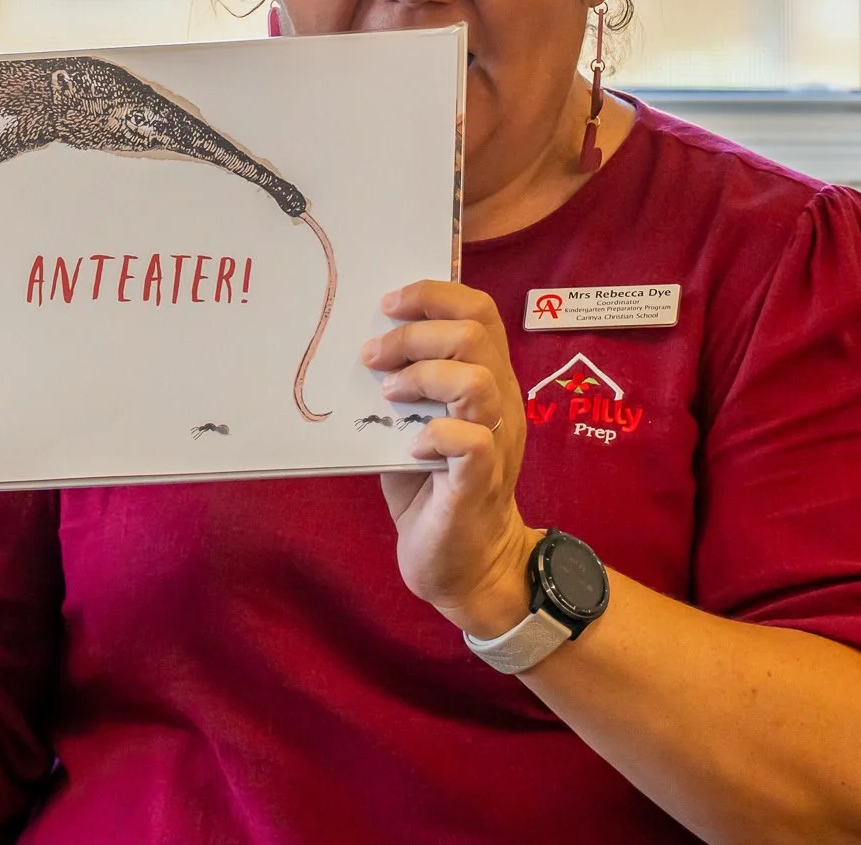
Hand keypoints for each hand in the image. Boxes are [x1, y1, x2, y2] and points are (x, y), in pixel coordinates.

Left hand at [366, 280, 540, 638]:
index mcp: (489, 381)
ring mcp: (496, 442)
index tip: (388, 304)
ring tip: (389, 395)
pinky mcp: (480, 482)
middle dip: (413, 335)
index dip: (433, 295)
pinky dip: (433, 434)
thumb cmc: (432, 489)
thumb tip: (360, 345)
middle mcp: (501, 404)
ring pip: (476, 380)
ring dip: (422, 377)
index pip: (479, 312)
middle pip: (473, 333)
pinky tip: (410, 448)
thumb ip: (401, 385)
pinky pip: (471, 441)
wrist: (465, 565)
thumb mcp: (412, 424)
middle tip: (373, 357)